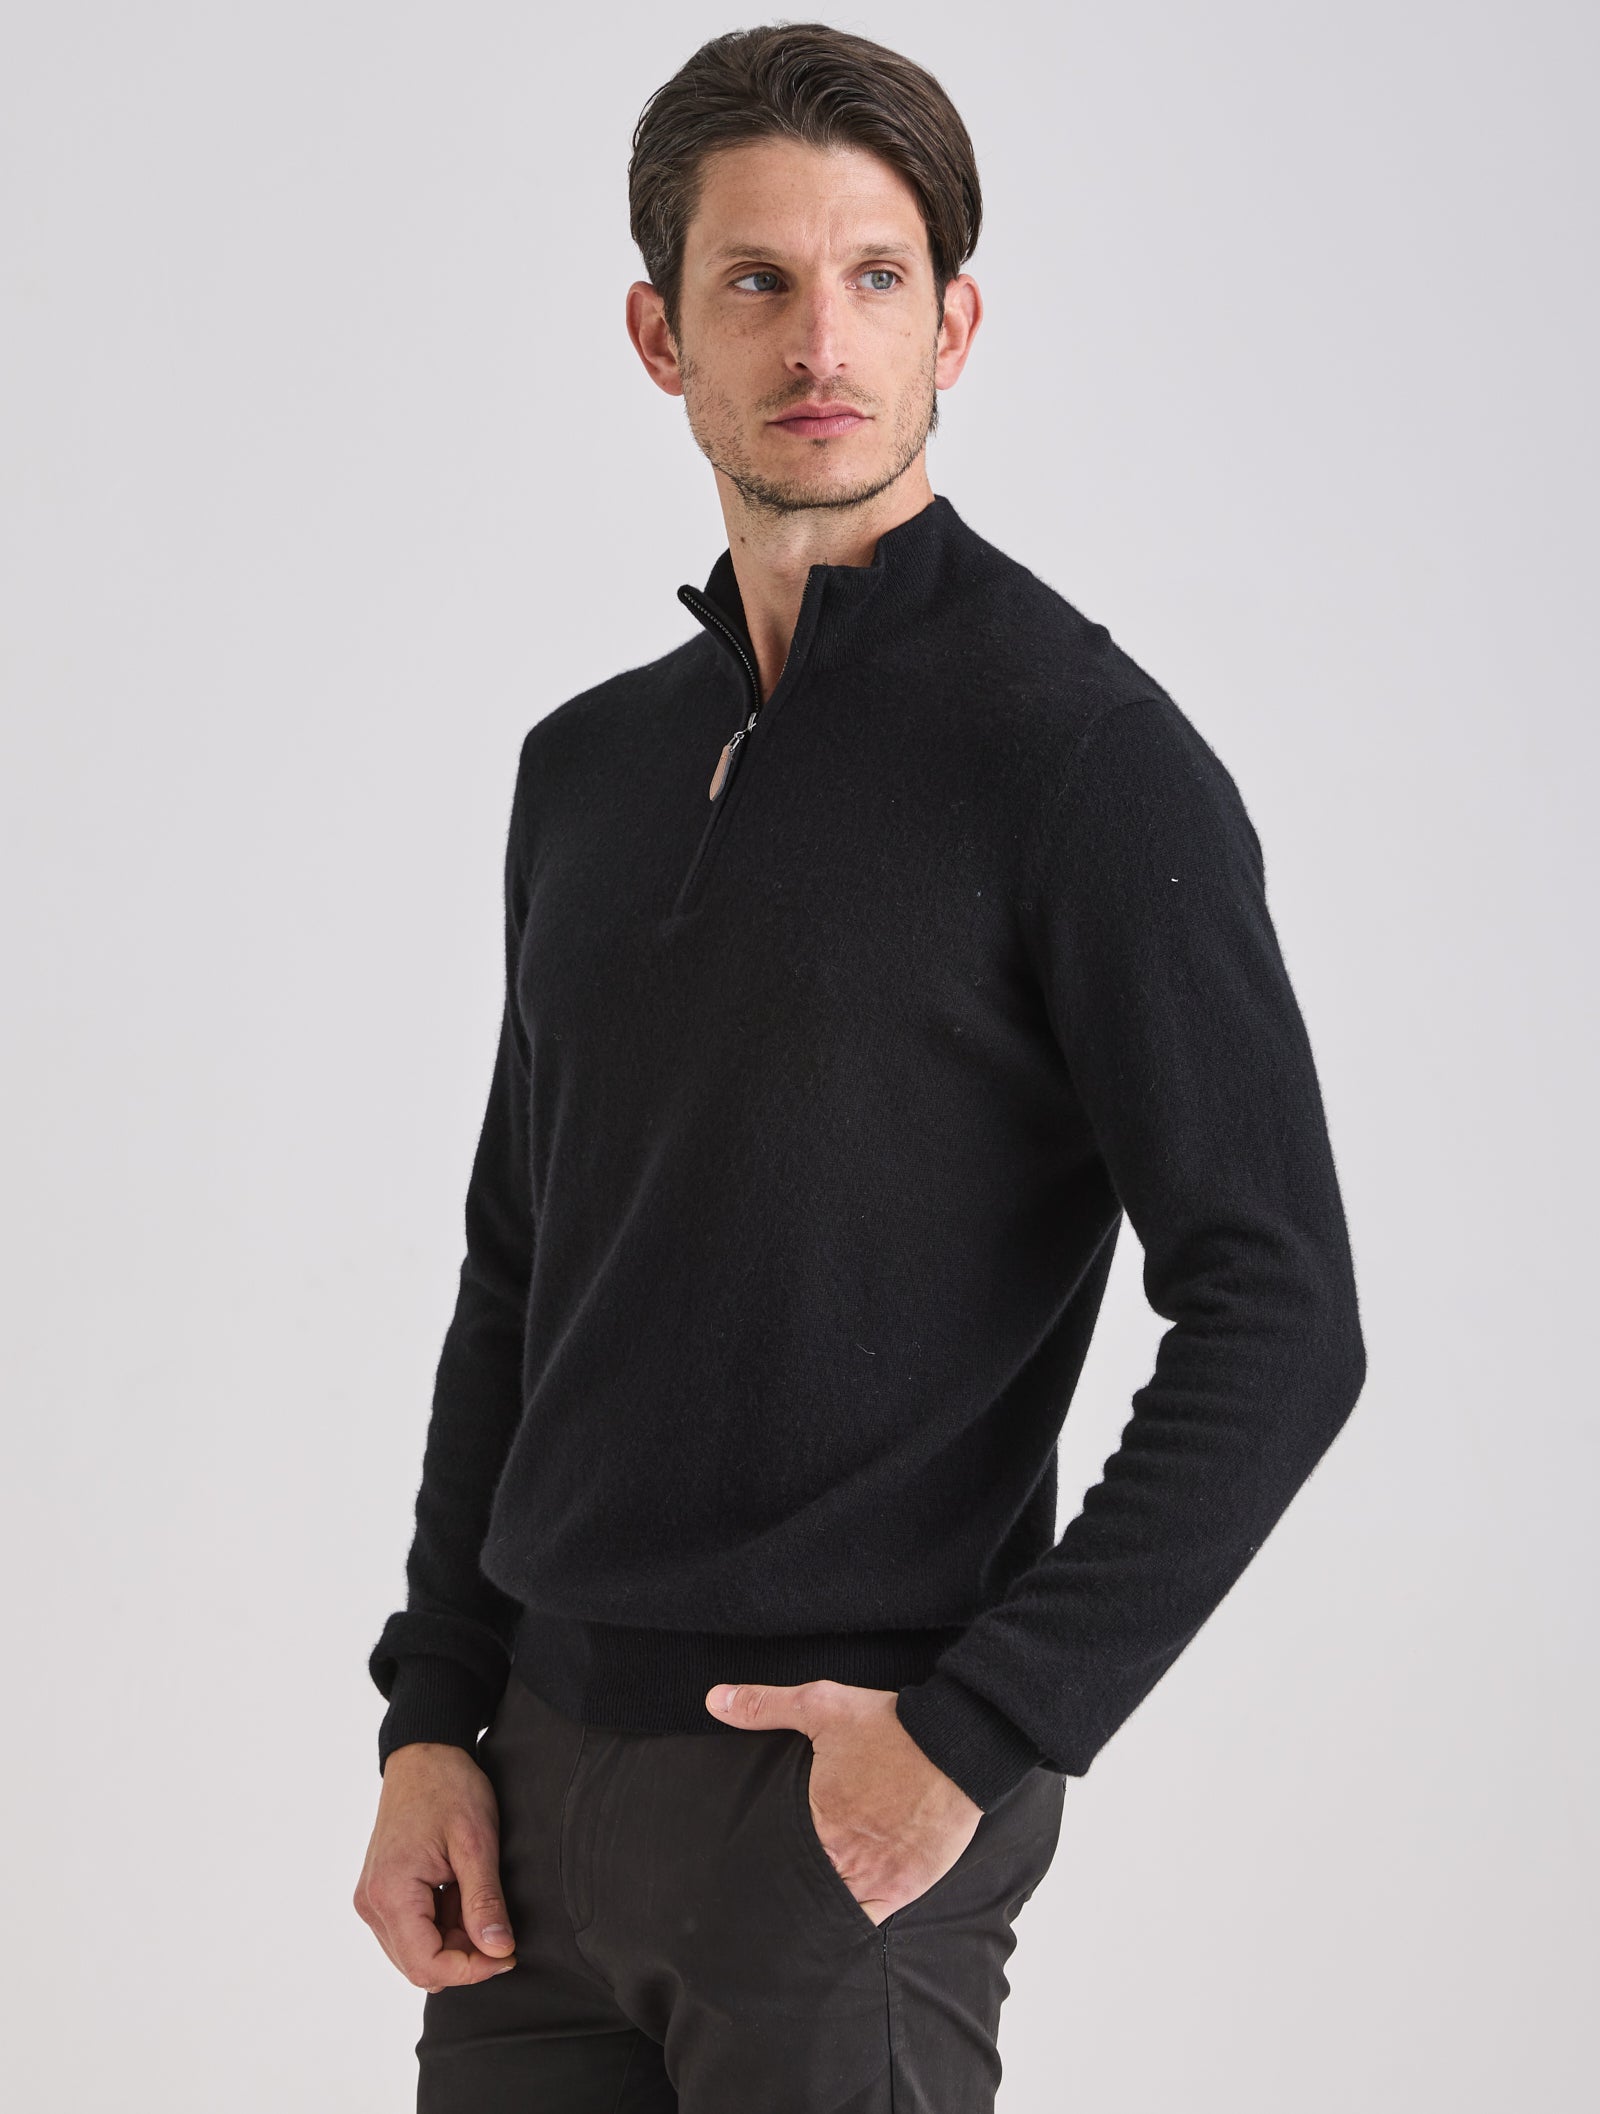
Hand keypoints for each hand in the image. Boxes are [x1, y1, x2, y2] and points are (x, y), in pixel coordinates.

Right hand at [353, 1741, 518, 1992]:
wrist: (424, 1753)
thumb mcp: (476, 1842)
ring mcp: (372, 1899)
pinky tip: (459, 1890)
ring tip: (475, 1894)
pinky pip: (411, 1930)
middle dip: (464, 1955)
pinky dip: (441, 1923)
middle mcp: (371, 1903)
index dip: (472, 1970)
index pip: (427, 1965)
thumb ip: (484, 1902)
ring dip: (453, 1938)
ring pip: (416, 1952)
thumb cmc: (450, 1787)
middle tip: (498, 1923)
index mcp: (390, 1892)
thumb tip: (498, 1951)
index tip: (508, 1954)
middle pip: (420, 1965)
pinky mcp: (379, 1893)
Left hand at [704, 1677, 981, 1925]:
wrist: (956, 1743)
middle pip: (801, 1883)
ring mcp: (875, 1876)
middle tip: (770, 1887)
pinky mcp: (905, 1886)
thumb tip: (714, 1700)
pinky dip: (851, 1918)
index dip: (763, 1855)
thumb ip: (765, 1706)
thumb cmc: (888, 1725)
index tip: (748, 1861)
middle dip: (787, 1882)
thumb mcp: (822, 1704)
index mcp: (816, 1816)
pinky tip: (837, 1915)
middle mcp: (842, 1854)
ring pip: (830, 1906)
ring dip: (817, 1902)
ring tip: (800, 1902)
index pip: (775, 1850)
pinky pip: (867, 1917)